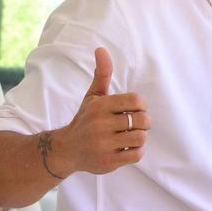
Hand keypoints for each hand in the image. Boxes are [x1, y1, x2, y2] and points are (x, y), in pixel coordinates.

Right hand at [51, 47, 150, 176]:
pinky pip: (136, 154)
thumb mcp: (93, 96)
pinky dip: (137, 150)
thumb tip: (101, 49)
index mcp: (100, 106)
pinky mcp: (108, 162)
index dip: (142, 105)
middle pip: (142, 120)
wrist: (66, 150)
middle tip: (137, 124)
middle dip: (144, 122)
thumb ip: (102, 74)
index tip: (135, 109)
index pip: (136, 101)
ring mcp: (104, 145)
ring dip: (141, 137)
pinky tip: (128, 147)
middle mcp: (101, 125)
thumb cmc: (85, 120)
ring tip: (132, 135)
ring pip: (141, 138)